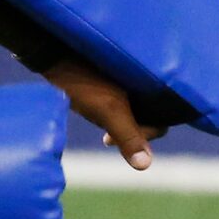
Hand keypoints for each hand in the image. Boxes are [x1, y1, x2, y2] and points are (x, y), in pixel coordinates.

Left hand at [43, 53, 164, 169]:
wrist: (53, 52)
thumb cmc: (83, 81)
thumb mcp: (108, 111)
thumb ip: (129, 137)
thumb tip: (146, 165)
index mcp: (155, 81)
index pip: (165, 118)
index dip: (146, 135)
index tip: (115, 139)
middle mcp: (148, 77)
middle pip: (154, 114)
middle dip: (134, 130)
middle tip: (107, 138)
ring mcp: (133, 76)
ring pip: (140, 107)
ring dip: (125, 122)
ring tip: (103, 130)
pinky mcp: (118, 75)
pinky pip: (128, 98)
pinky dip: (119, 111)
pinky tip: (101, 114)